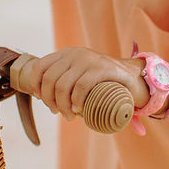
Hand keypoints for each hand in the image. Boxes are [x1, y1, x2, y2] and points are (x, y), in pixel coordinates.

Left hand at [28, 47, 149, 121]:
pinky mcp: (102, 68)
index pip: (40, 66)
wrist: (133, 76)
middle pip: (50, 79)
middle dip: (49, 101)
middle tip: (58, 112)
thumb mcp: (80, 73)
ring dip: (62, 106)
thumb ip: (65, 77)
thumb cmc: (102, 80)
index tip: (41, 99)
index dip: (35, 84)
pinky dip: (76, 102)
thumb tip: (40, 94)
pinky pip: (81, 87)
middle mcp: (76, 53)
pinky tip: (79, 109)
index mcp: (68, 53)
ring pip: (63, 85)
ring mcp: (89, 59)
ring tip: (69, 116)